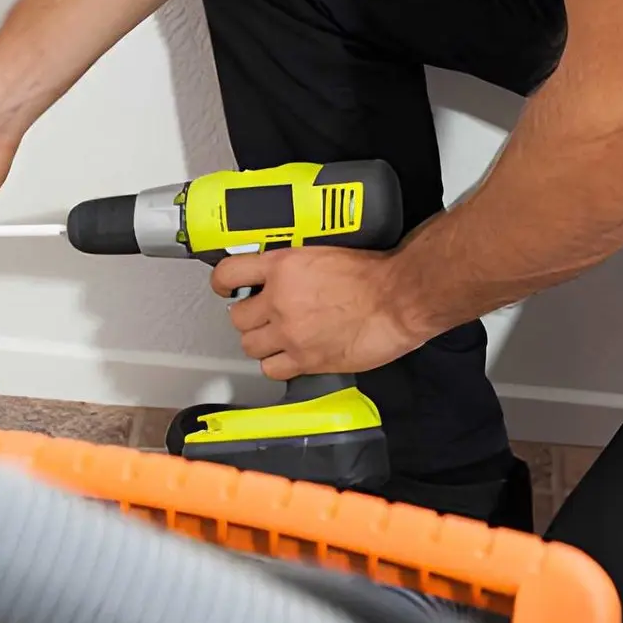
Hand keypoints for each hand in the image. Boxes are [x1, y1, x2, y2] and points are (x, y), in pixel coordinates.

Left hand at [210, 247, 431, 380]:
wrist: (400, 298)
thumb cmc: (374, 274)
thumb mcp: (323, 253)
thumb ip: (293, 266)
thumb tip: (276, 273)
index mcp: (282, 267)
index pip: (228, 273)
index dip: (222, 283)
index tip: (225, 288)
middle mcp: (280, 300)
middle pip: (238, 317)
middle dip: (250, 317)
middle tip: (264, 315)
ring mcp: (291, 333)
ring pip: (250, 345)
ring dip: (261, 342)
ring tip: (277, 337)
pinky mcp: (306, 359)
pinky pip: (272, 369)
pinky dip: (278, 364)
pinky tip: (290, 356)